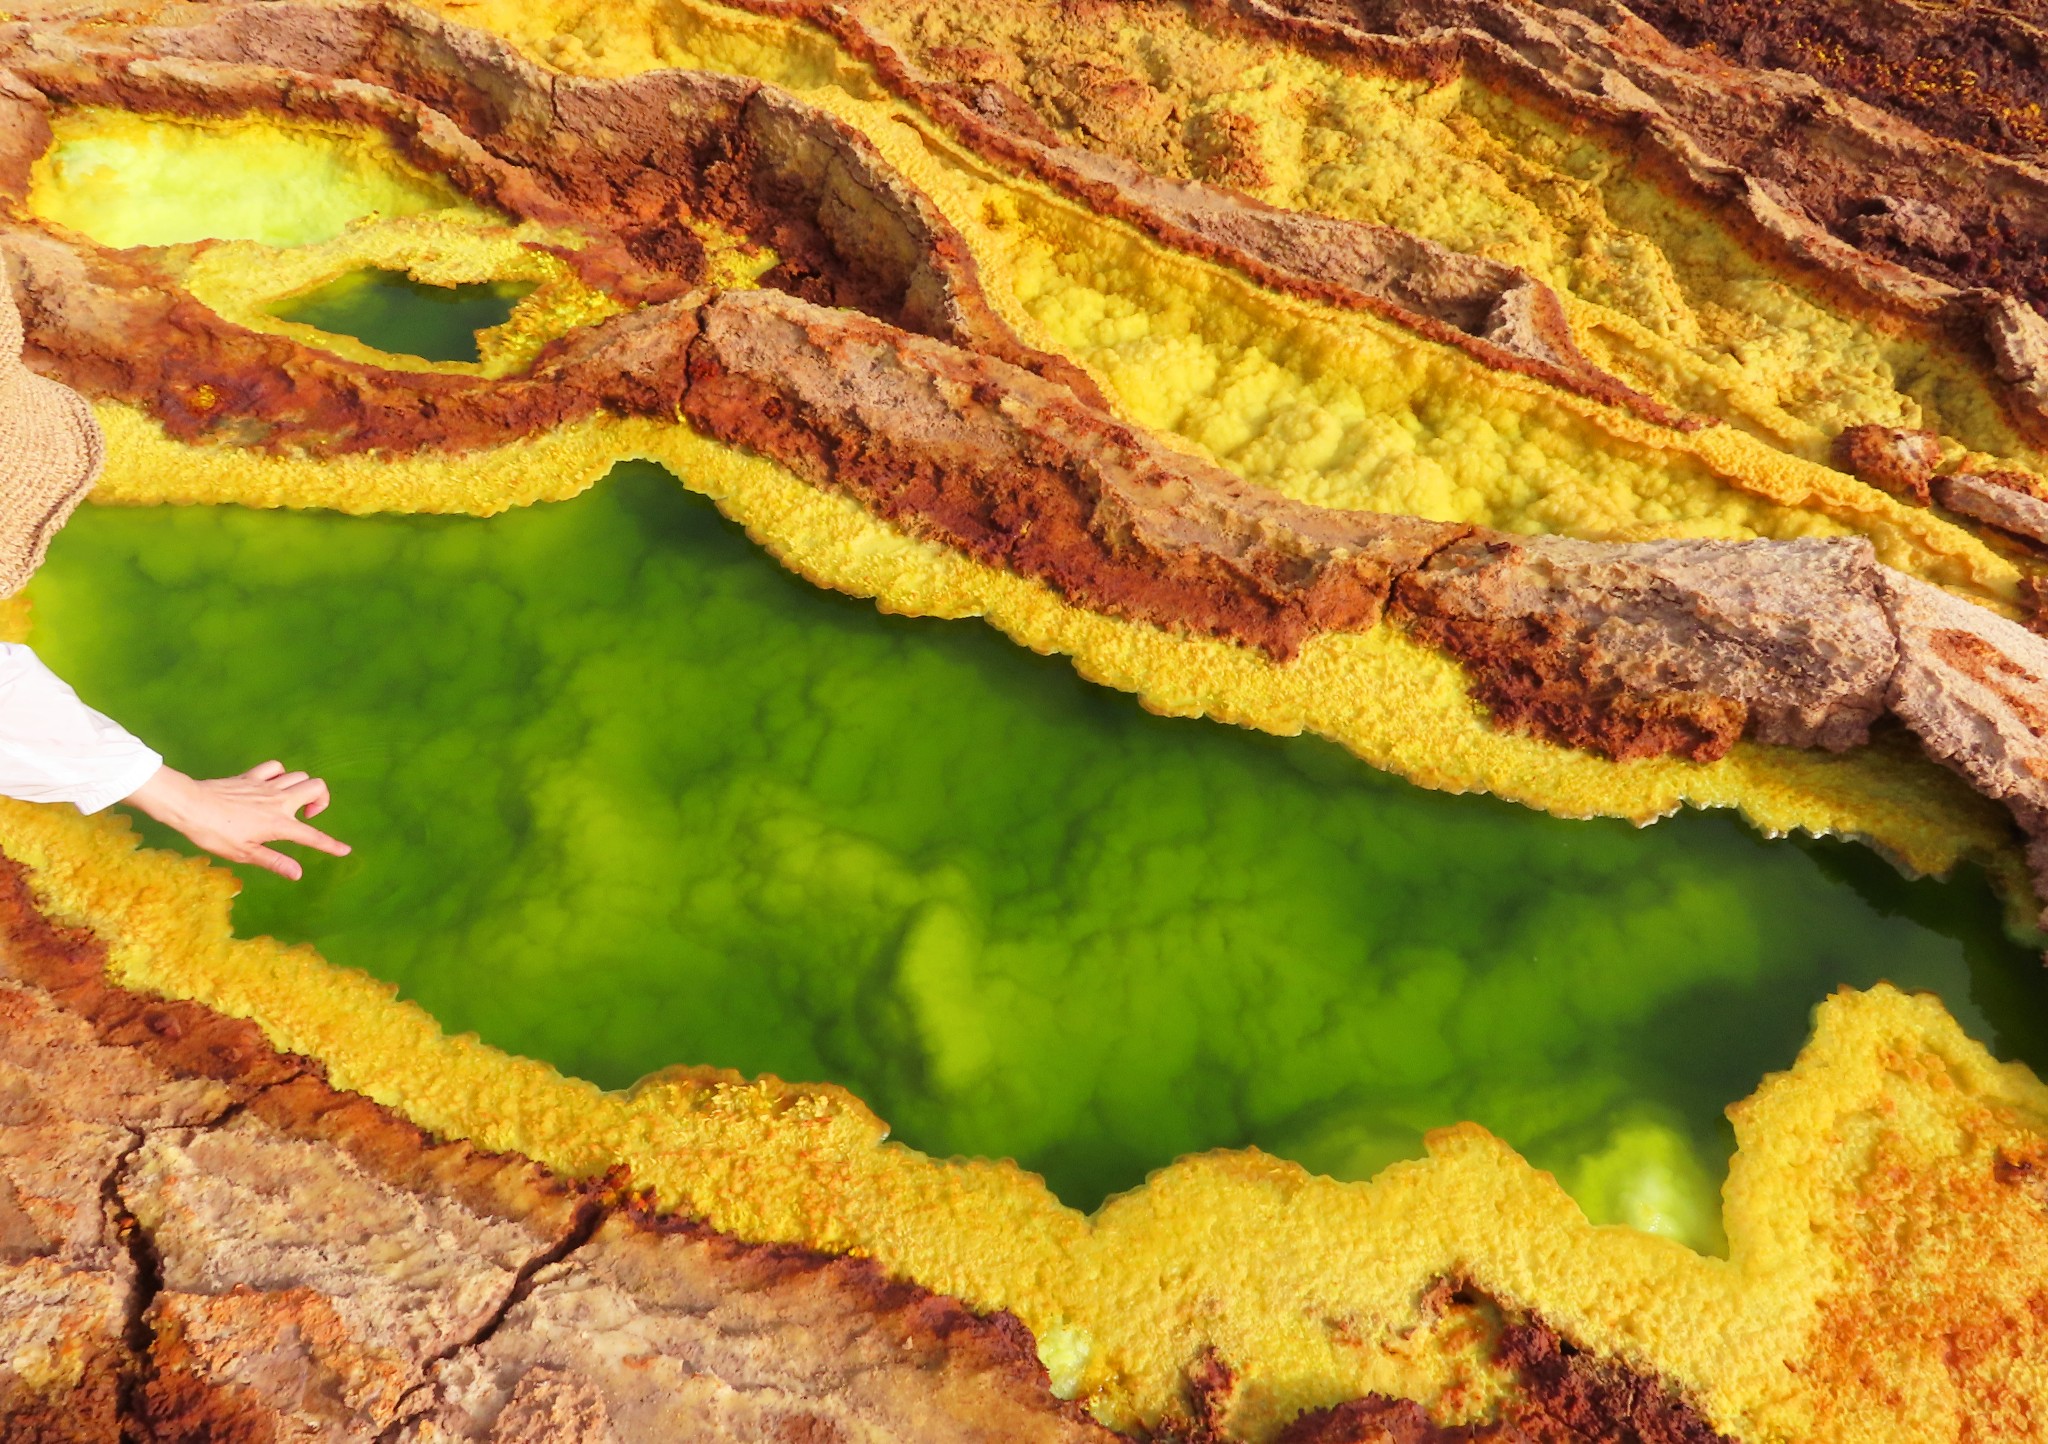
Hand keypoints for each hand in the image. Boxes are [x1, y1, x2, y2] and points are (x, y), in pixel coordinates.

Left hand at [124, 760, 350, 880]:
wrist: (189, 805)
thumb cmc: (214, 833)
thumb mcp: (244, 853)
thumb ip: (274, 861)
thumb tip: (298, 873)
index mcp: (278, 824)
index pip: (312, 836)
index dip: (330, 844)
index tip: (344, 850)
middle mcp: (278, 801)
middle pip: (316, 787)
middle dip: (321, 800)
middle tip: (307, 815)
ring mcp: (266, 785)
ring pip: (299, 775)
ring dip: (301, 787)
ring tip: (290, 803)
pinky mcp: (251, 776)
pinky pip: (275, 767)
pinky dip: (280, 774)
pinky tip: (271, 785)